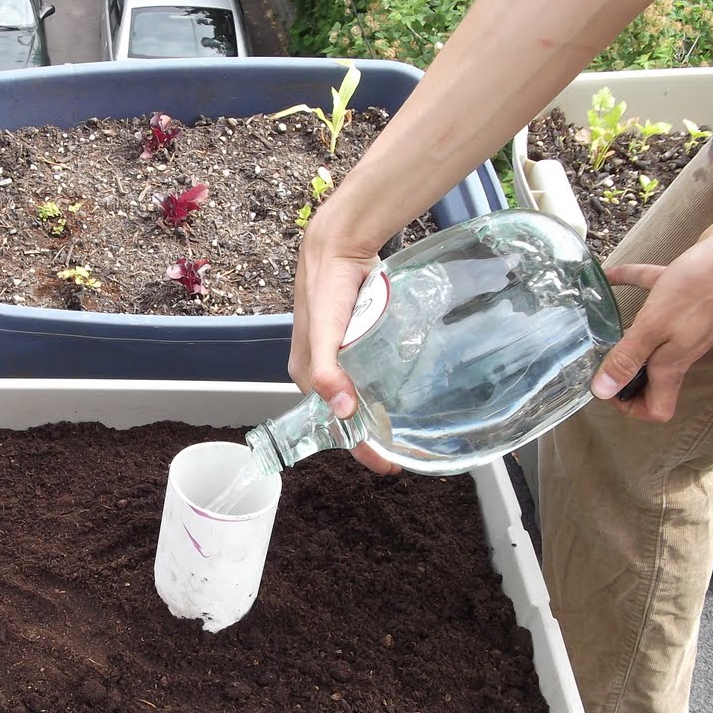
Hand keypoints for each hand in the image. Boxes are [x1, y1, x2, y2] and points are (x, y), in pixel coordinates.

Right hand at [289, 210, 403, 474]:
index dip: (360, 448)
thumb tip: (343, 410)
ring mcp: (337, 354)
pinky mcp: (353, 338)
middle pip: (345, 413)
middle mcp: (319, 370)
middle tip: (404, 445)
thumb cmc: (325, 290)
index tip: (390, 464)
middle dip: (371, 433)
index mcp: (305, 377)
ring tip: (407, 423)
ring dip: (378, 409)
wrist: (336, 248)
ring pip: (358, 392)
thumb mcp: (324, 335)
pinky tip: (400, 386)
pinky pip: (367, 370)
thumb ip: (328, 373)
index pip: (333, 425)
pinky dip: (382, 384)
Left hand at [590, 211, 712, 421]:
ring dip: (627, 334)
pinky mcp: (687, 291)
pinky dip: (633, 285)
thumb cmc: (700, 289)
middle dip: (624, 374)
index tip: (608, 388)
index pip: (657, 408)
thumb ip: (628, 358)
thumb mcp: (652, 328)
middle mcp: (681, 347)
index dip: (630, 406)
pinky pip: (654, 292)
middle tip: (597, 361)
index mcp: (673, 363)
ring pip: (651, 335)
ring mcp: (686, 321)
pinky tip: (610, 275)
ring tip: (599, 328)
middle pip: (651, 376)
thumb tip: (603, 391)